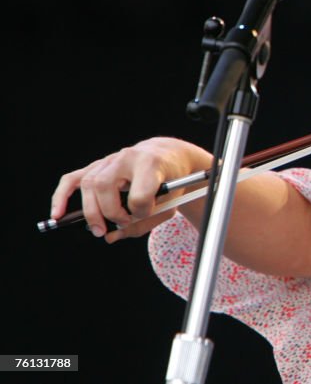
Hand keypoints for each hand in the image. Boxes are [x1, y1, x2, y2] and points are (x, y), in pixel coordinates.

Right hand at [50, 137, 211, 242]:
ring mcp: (110, 160)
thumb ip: (146, 222)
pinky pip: (72, 179)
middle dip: (110, 212)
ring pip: (88, 184)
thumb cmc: (171, 180)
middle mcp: (127, 157)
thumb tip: (111, 236)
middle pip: (104, 186)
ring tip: (100, 228)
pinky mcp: (98, 166)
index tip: (144, 214)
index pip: (139, 194)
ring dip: (92, 211)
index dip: (141, 212)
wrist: (170, 156)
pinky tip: (58, 213)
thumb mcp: (170, 202)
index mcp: (151, 164)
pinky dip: (61, 197)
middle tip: (121, 223)